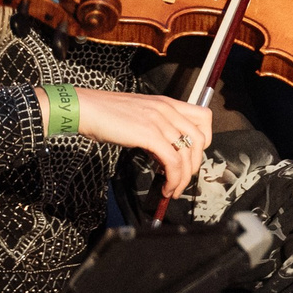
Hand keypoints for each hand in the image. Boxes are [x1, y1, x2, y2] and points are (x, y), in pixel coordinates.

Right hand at [68, 88, 212, 199]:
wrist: (87, 109)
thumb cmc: (107, 114)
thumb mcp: (140, 117)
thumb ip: (157, 131)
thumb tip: (165, 156)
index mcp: (167, 103)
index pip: (204, 117)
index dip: (205, 139)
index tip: (192, 155)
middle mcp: (167, 110)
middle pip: (200, 139)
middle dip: (195, 164)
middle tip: (183, 178)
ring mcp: (159, 121)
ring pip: (187, 154)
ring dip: (183, 178)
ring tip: (172, 189)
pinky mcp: (149, 134)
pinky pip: (172, 161)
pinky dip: (173, 179)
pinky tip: (164, 187)